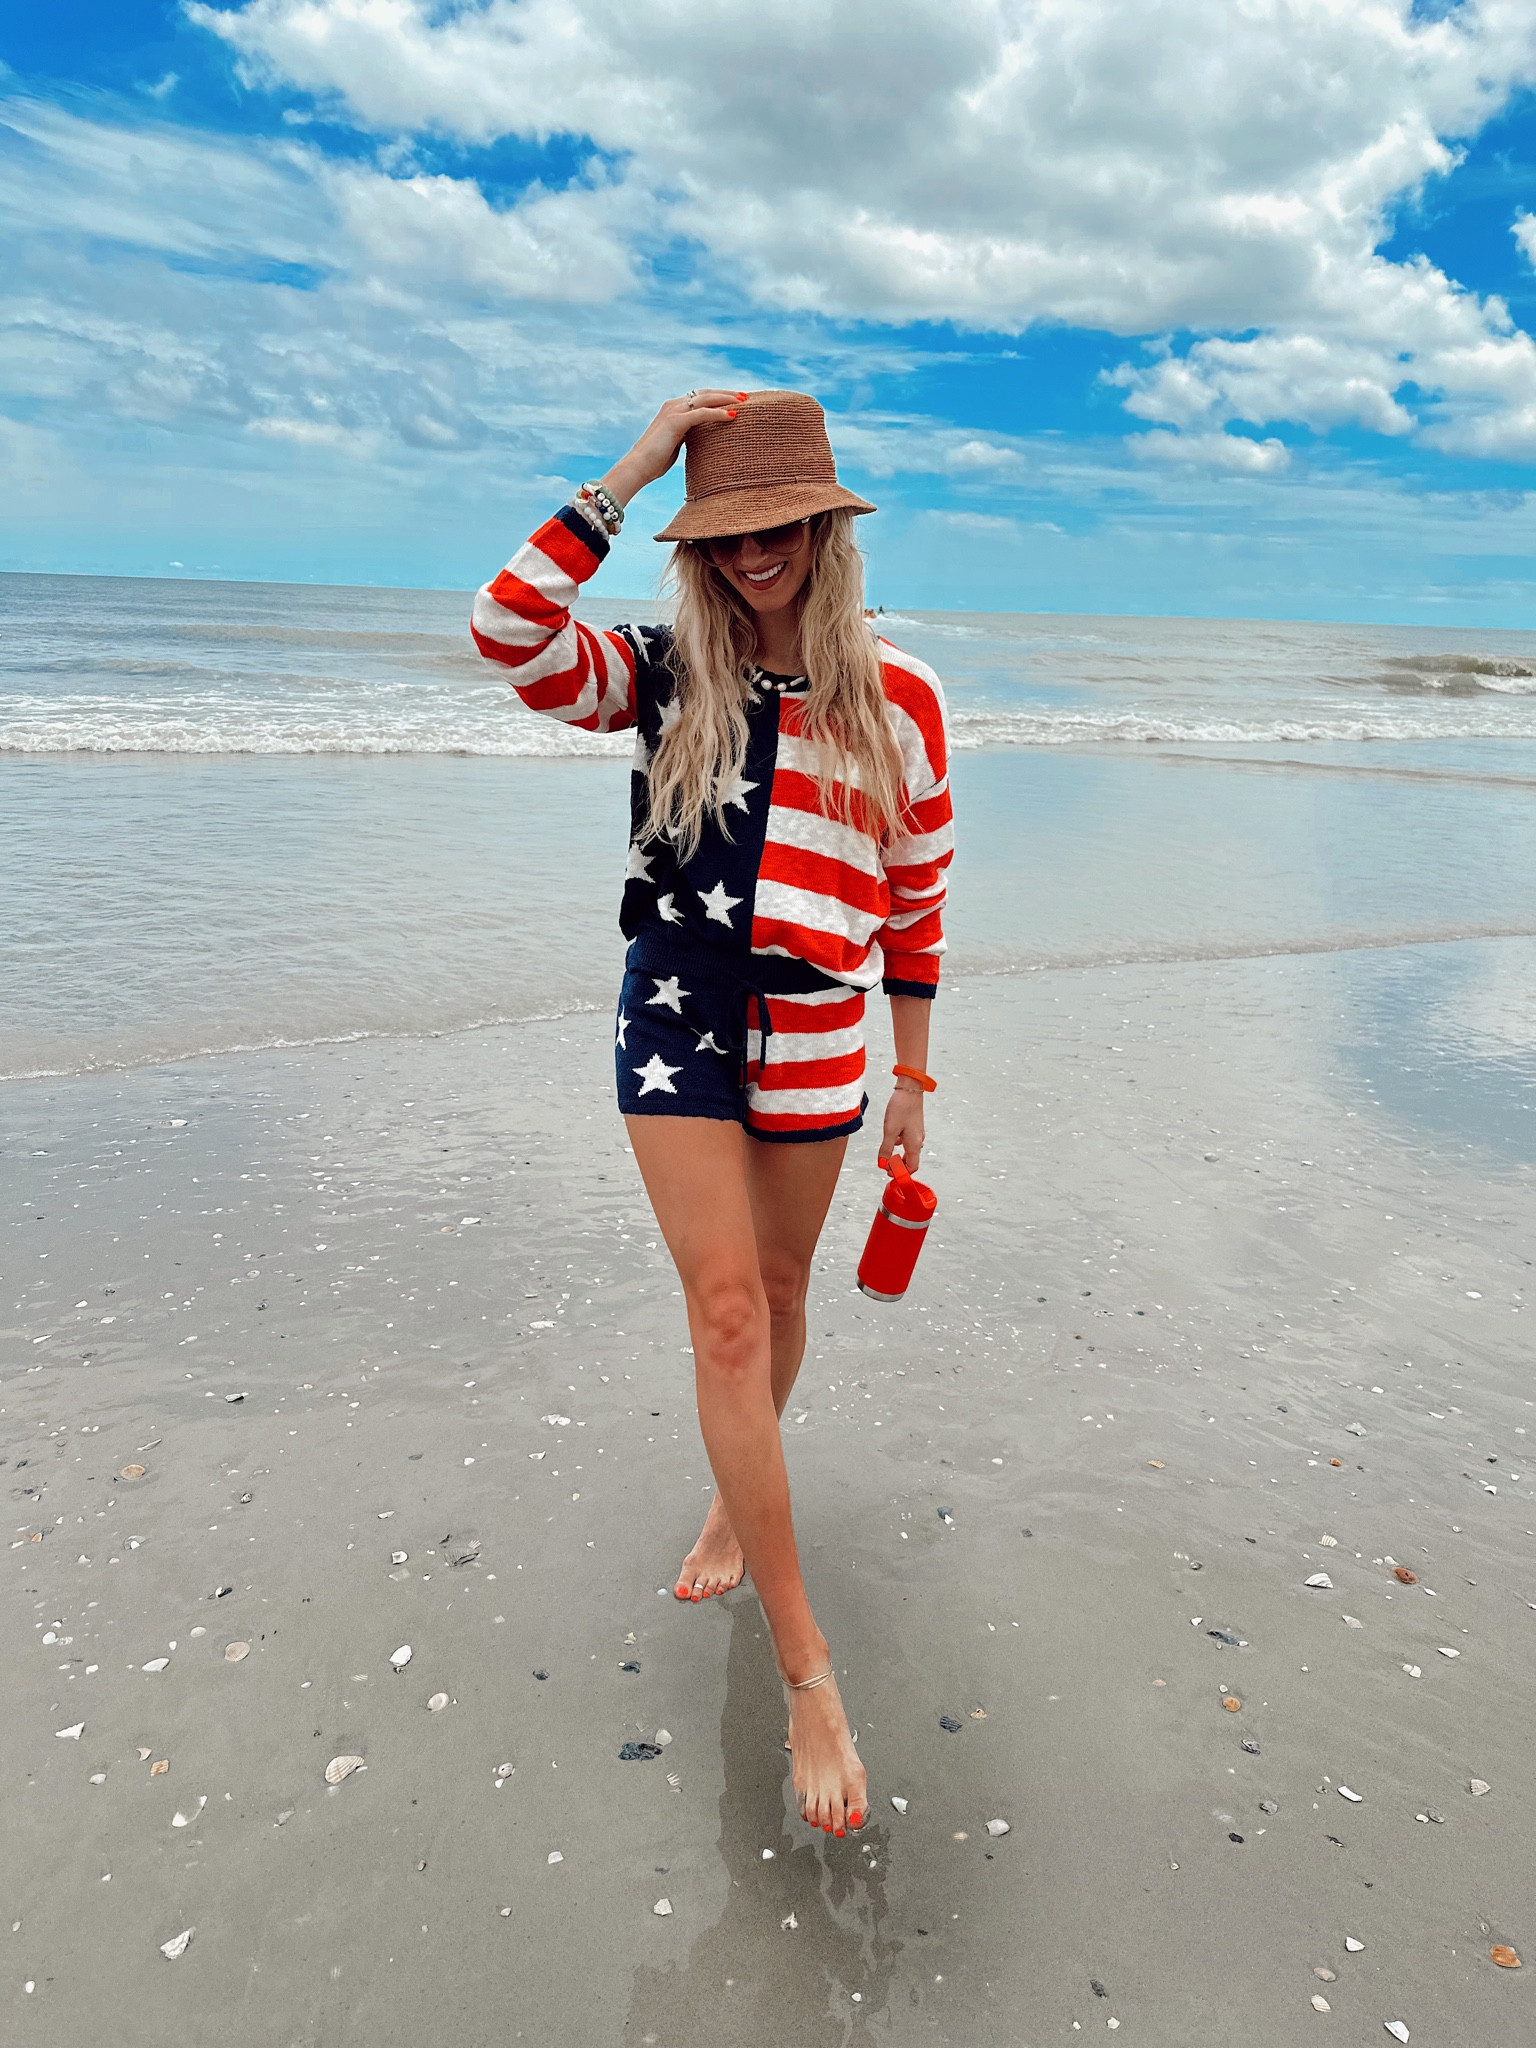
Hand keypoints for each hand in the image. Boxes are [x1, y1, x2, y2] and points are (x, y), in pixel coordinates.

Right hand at [601, 391, 745, 507]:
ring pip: (705, 399)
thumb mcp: (675, 444)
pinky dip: (718, 413)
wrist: (637, 467)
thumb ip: (686, 436)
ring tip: (743, 402)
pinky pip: (702, 413)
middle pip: (705, 393)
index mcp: (673, 409)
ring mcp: (674, 411)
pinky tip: (732, 416)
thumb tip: (700, 439)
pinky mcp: (675, 421)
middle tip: (745, 396)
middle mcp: (673, 405)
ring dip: (726, 399)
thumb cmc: (654, 462)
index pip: (700, 397)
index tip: (735, 400)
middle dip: (726, 394)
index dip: (718, 397)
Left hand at [880, 1083, 925, 1172]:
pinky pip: (907, 1141)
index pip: (911, 1168)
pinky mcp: (914, 1126)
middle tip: (886, 1165)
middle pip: (910, 1161)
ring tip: (886, 1152)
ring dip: (898, 1155)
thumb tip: (882, 1163)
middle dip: (898, 1166)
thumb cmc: (901, 1107)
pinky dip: (898, 1144)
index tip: (889, 1173)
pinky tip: (890, 1137)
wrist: (909, 1089)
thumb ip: (886, 1149)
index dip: (901, 1174)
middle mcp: (918, 1141)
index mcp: (914, 1144)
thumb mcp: (890, 1130)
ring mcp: (917, 1133)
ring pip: (908, 1151)